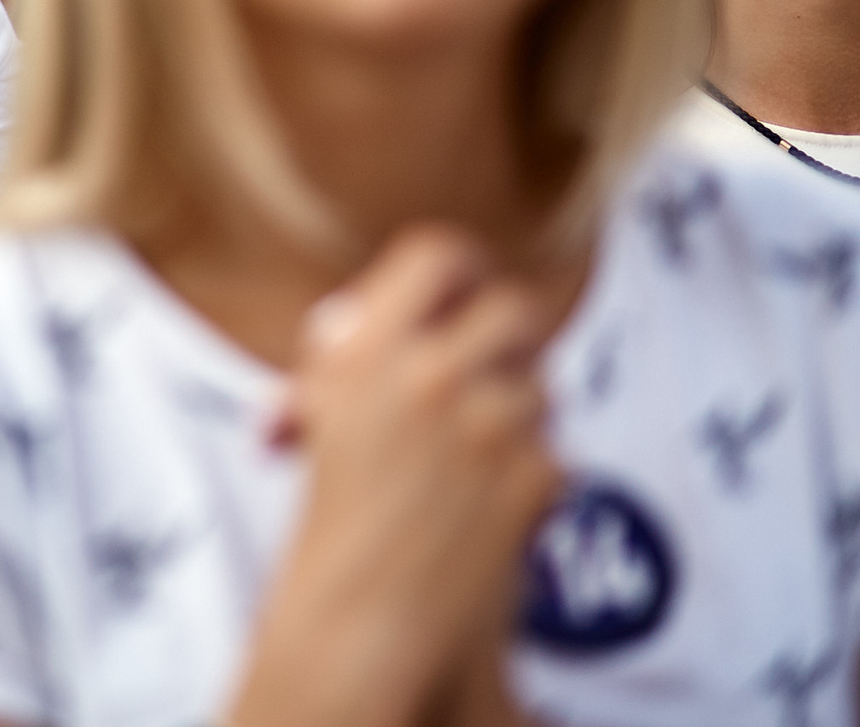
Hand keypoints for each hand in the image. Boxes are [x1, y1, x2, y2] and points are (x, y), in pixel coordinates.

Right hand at [230, 227, 559, 726]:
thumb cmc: (327, 516)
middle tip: (495, 364)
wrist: (358, 618)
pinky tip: (490, 510)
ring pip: (541, 387)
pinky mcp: (534, 477)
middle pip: (514, 308)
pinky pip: (554, 452)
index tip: (464, 290)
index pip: (439, 254)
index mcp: (364, 349)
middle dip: (511, 338)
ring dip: (519, 414)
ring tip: (475, 460)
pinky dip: (529, 479)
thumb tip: (355, 316)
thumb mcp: (317, 411)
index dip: (460, 268)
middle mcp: (428, 375)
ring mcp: (489, 426)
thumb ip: (347, 353)